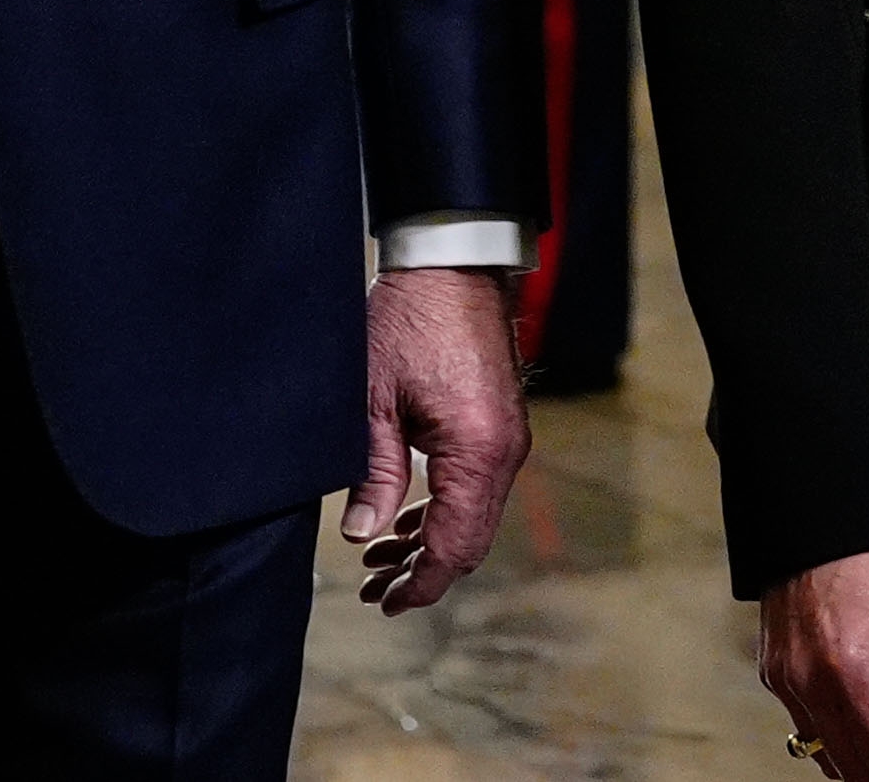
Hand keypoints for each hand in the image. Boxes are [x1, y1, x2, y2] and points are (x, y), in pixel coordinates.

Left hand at [349, 265, 527, 613]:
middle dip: (424, 572)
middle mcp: (504, 452)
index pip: (454, 544)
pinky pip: (478, 488)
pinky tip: (406, 519)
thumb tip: (360, 535)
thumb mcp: (373, 401)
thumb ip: (373, 474)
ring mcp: (508, 440)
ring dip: (431, 543)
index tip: (386, 604)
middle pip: (470, 540)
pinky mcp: (500, 427)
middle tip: (374, 592)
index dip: (421, 584)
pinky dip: (445, 511)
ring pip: (474, 517)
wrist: (452, 264)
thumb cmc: (410, 320)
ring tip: (380, 561)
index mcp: (476, 451)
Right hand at [760, 550, 868, 780]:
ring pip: (827, 756)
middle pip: (856, 766)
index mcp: (849, 668)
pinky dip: (839, 743)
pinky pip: (807, 729)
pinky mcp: (773, 673)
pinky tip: (868, 736)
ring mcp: (784, 680)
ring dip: (868, 768)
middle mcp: (807, 681)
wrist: (814, 507)